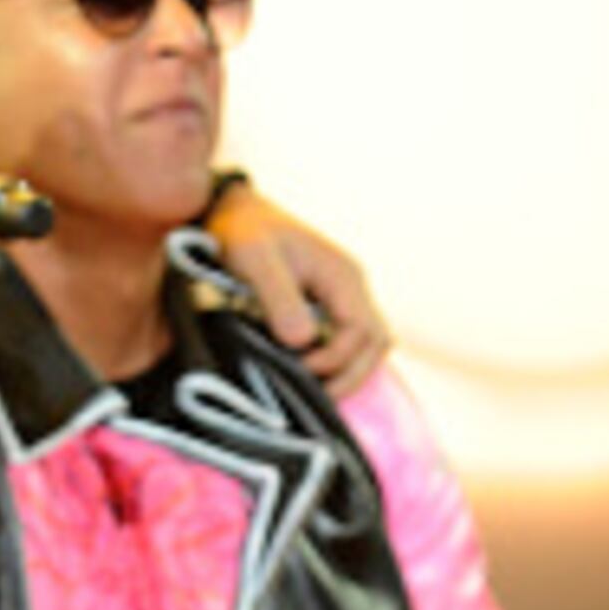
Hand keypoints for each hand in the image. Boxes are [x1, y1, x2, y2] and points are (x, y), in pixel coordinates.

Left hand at [204, 181, 391, 392]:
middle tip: (316, 398)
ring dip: (348, 371)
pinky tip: (311, 375)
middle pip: (375, 343)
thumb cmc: (243, 231)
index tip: (301, 368)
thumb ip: (279, 297)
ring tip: (316, 392)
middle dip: (350, 375)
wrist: (233, 211)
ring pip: (367, 345)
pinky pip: (349, 340)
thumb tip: (302, 341)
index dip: (336, 359)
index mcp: (341, 274)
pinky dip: (338, 362)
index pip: (361, 331)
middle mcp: (351, 286)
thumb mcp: (254, 259)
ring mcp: (343, 296)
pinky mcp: (329, 305)